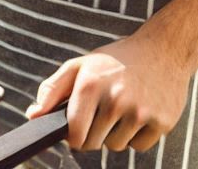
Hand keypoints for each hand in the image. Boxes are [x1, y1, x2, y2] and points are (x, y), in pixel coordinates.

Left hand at [25, 32, 191, 153]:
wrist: (164, 50)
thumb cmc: (118, 59)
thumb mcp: (81, 65)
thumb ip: (53, 89)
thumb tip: (33, 115)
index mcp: (91, 84)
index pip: (74, 134)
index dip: (73, 136)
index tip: (77, 128)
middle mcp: (115, 99)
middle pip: (93, 143)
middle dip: (93, 133)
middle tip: (102, 111)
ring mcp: (139, 112)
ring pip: (116, 146)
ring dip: (116, 133)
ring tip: (123, 106)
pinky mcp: (161, 122)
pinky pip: (139, 146)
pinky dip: (137, 135)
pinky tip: (140, 111)